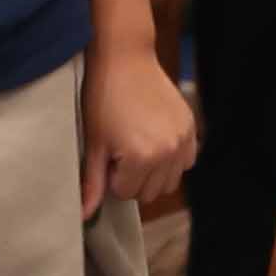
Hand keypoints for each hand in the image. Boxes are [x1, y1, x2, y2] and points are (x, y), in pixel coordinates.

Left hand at [83, 34, 198, 216]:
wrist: (125, 58)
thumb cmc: (103, 98)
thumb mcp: (94, 142)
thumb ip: (93, 182)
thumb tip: (84, 217)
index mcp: (141, 158)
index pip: (125, 193)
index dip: (113, 175)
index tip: (108, 151)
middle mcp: (167, 152)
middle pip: (149, 192)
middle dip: (133, 178)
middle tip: (121, 148)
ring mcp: (183, 140)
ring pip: (170, 182)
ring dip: (154, 173)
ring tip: (138, 145)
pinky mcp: (191, 128)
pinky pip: (186, 162)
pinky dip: (172, 160)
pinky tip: (156, 141)